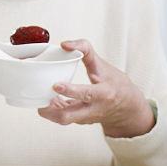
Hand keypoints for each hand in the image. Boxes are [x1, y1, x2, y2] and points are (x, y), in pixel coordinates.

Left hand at [38, 39, 154, 137]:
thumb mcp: (104, 65)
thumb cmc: (115, 84)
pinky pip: (61, 117)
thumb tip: (65, 44)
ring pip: (62, 119)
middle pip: (68, 116)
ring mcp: (85, 118)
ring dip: (47, 110)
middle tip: (40, 96)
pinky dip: (51, 109)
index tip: (56, 84)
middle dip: (50, 109)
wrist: (126, 108)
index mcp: (103, 94)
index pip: (86, 94)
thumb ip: (85, 50)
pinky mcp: (79, 121)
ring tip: (40, 95)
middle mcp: (94, 110)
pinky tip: (47, 98)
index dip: (70, 90)